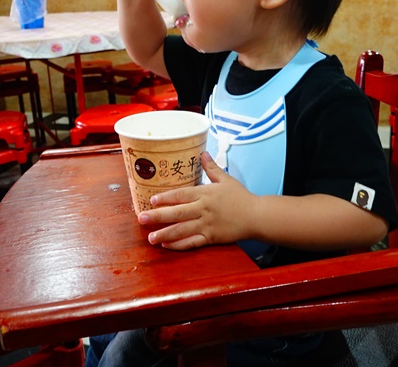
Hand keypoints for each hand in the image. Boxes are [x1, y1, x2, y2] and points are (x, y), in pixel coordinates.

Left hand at [137, 152, 259, 249]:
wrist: (256, 216)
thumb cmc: (241, 197)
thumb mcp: (226, 180)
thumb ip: (212, 168)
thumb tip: (202, 153)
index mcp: (206, 194)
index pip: (182, 195)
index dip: (166, 198)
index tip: (151, 200)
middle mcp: (204, 209)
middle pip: (178, 213)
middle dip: (158, 216)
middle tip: (141, 218)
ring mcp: (207, 225)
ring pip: (182, 230)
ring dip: (165, 234)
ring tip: (150, 237)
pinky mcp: (212, 238)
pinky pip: (193, 242)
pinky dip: (179, 244)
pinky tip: (167, 245)